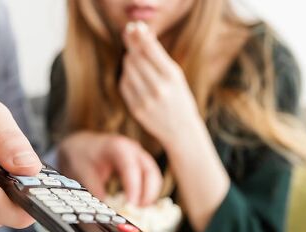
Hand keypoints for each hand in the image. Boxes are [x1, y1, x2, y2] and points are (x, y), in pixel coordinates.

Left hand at [58, 131, 161, 205]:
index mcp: (118, 147)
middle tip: (138, 211)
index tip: (131, 205)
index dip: (134, 188)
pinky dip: (148, 192)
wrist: (82, 145)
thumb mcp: (83, 173)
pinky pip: (151, 179)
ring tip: (139, 211)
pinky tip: (139, 205)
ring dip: (150, 195)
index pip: (131, 168)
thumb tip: (105, 211)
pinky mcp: (141, 164)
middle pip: (150, 172)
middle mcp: (133, 149)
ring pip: (154, 176)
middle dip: (148, 194)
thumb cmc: (82, 155)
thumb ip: (95, 191)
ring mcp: (139, 156)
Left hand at [120, 22, 200, 147]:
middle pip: (136, 57)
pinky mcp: (136, 109)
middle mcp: (158, 88)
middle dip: (132, 45)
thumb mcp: (176, 75)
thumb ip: (158, 57)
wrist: (181, 130)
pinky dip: (126, 76)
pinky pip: (124, 85)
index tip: (135, 27)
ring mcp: (146, 100)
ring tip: (134, 57)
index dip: (140, 35)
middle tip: (129, 36)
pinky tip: (132, 74)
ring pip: (128, 69)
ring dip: (129, 60)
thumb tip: (140, 35)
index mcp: (172, 76)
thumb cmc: (179, 97)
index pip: (150, 49)